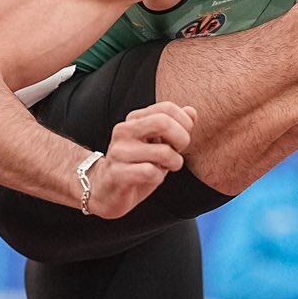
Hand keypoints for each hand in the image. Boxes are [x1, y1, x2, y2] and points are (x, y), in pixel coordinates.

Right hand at [85, 102, 197, 218]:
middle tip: (178, 151)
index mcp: (134, 119)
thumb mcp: (158, 144)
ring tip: (167, 167)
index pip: (167, 108)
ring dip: (174, 163)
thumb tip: (191, 111)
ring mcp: (119, 151)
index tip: (181, 139)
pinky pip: (150, 172)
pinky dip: (159, 177)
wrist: (105, 190)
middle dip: (181, 139)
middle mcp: (124, 130)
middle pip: (163, 122)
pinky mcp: (117, 173)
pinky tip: (152, 178)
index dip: (184, 124)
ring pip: (162, 151)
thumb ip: (175, 126)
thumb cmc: (136, 165)